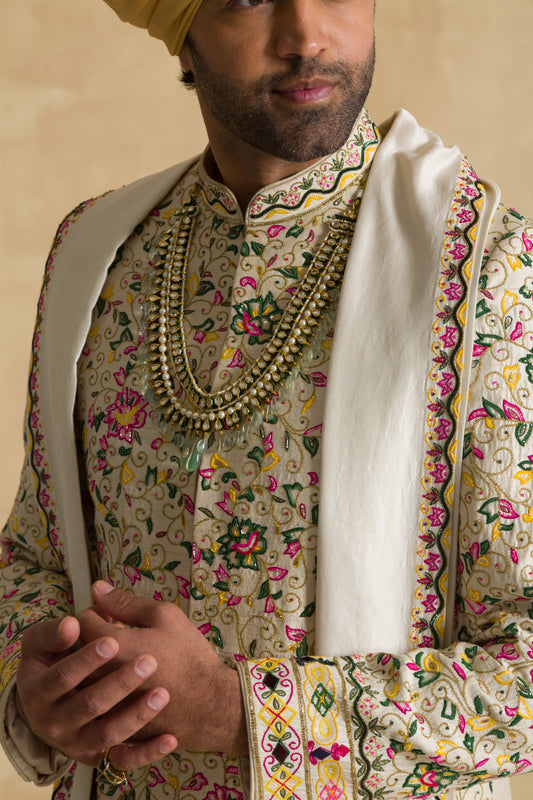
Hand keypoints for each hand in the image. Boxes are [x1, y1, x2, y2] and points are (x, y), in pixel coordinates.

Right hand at [16, 615, 176, 768]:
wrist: (49, 701)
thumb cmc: (51, 659)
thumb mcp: (43, 643)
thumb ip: (55, 632)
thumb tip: (73, 622)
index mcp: (39, 688)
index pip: (63, 675)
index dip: (87, 658)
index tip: (113, 642)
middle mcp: (54, 719)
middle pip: (89, 703)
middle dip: (120, 682)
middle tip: (148, 661)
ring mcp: (77, 738)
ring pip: (109, 732)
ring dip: (137, 715)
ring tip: (162, 693)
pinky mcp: (96, 753)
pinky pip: (123, 760)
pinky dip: (147, 752)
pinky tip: (170, 738)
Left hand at [78, 581, 247, 754]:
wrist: (209, 706)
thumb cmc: (189, 656)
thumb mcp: (164, 616)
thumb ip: (126, 602)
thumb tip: (98, 588)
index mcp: (111, 647)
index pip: (80, 623)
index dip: (95, 612)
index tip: (113, 615)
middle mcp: (99, 678)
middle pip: (77, 652)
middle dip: (92, 638)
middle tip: (118, 636)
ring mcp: (104, 705)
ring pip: (83, 680)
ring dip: (95, 666)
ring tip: (121, 660)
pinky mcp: (111, 725)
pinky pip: (96, 704)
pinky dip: (104, 691)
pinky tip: (127, 685)